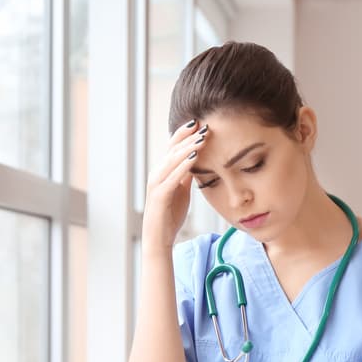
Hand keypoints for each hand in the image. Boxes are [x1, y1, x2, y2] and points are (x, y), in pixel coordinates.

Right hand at [141, 120, 207, 254]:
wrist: (159, 238)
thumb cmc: (170, 214)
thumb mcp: (181, 190)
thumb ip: (185, 175)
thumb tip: (196, 160)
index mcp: (162, 171)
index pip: (173, 147)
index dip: (185, 134)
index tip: (200, 123)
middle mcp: (157, 174)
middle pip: (172, 149)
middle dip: (188, 136)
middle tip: (204, 125)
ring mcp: (156, 184)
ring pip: (172, 160)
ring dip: (188, 147)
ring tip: (203, 137)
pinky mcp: (160, 196)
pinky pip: (173, 177)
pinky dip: (184, 166)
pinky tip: (195, 157)